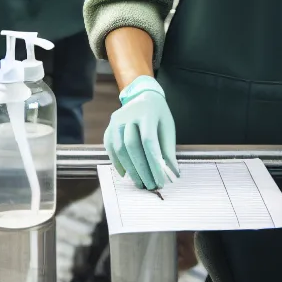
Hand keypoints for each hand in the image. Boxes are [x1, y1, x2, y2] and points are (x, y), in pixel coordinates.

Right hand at [104, 76, 178, 190]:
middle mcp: (128, 115)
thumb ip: (168, 150)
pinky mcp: (109, 127)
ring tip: (140, 183)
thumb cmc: (158, 114)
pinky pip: (110, 147)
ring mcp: (116, 121)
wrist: (142, 96)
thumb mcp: (167, 128)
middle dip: (142, 169)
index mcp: (147, 113)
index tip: (160, 180)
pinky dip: (117, 162)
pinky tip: (125, 174)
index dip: (154, 163)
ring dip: (130, 169)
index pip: (148, 141)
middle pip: (132, 146)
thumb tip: (172, 174)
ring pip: (120, 148)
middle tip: (150, 185)